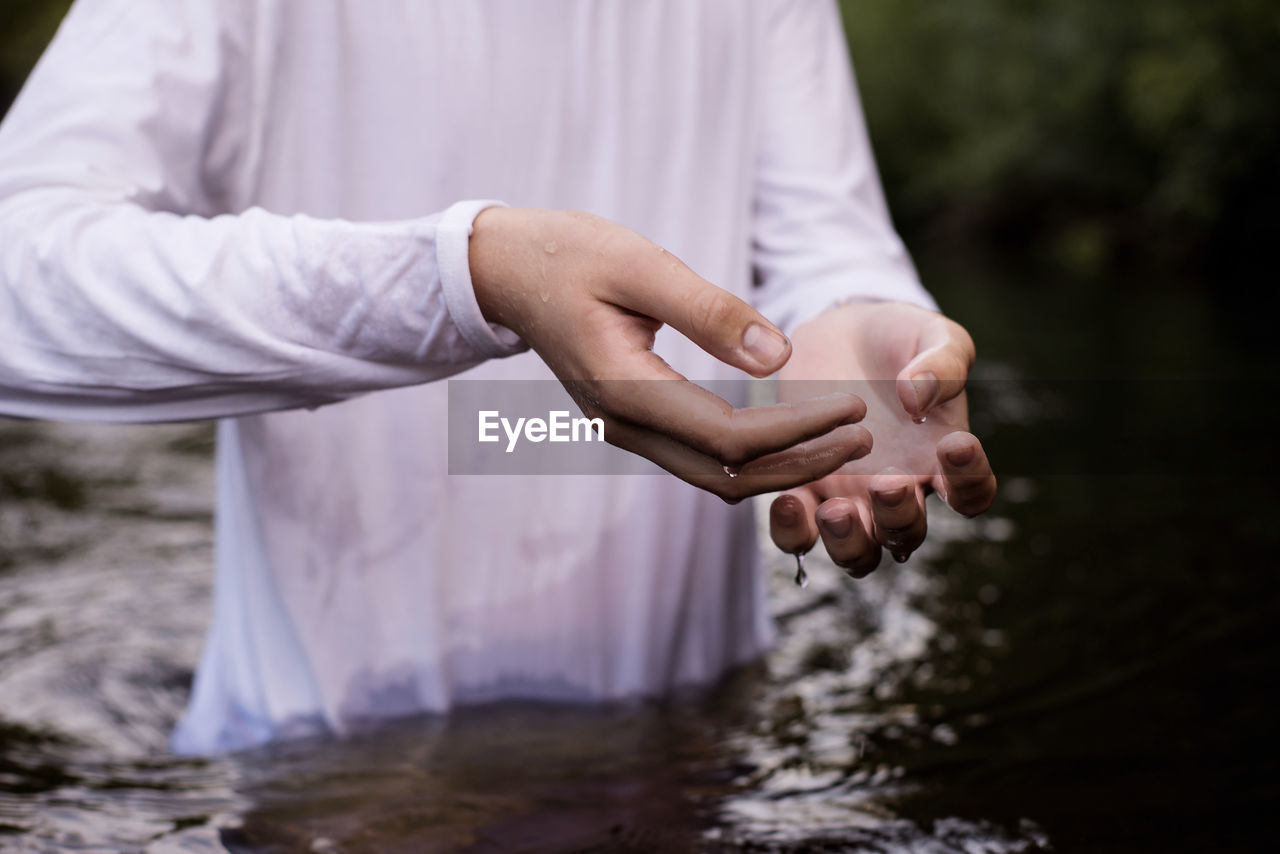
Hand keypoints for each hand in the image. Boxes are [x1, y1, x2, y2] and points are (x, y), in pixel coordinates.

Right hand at [469, 207, 871, 500]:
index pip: (730, 438)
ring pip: (713, 477)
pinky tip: (791, 434)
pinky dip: (751, 457)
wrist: (506, 271)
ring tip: (839, 441)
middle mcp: (623, 425)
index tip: (852, 408)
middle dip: (800, 465)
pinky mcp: (631, 420)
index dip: (797, 430)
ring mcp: (624, 429)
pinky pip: (698, 458)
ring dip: (779, 467)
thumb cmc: (569, 255)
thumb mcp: (641, 265)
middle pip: (727, 477)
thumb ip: (709, 311)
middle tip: (862, 439)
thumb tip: (780, 355)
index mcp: (625, 390)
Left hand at [768, 301, 996, 574]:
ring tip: (837, 510)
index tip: (955, 443)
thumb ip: (941, 362)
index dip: (969, 478)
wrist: (839, 332)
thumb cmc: (900, 338)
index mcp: (941, 459)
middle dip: (899, 517)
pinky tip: (787, 504)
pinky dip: (794, 532)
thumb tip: (917, 396)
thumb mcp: (933, 336)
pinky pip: (800, 533)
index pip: (971, 491)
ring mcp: (849, 495)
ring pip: (857, 551)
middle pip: (907, 533)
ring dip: (849, 543)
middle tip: (886, 483)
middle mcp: (900, 489)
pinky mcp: (802, 486)